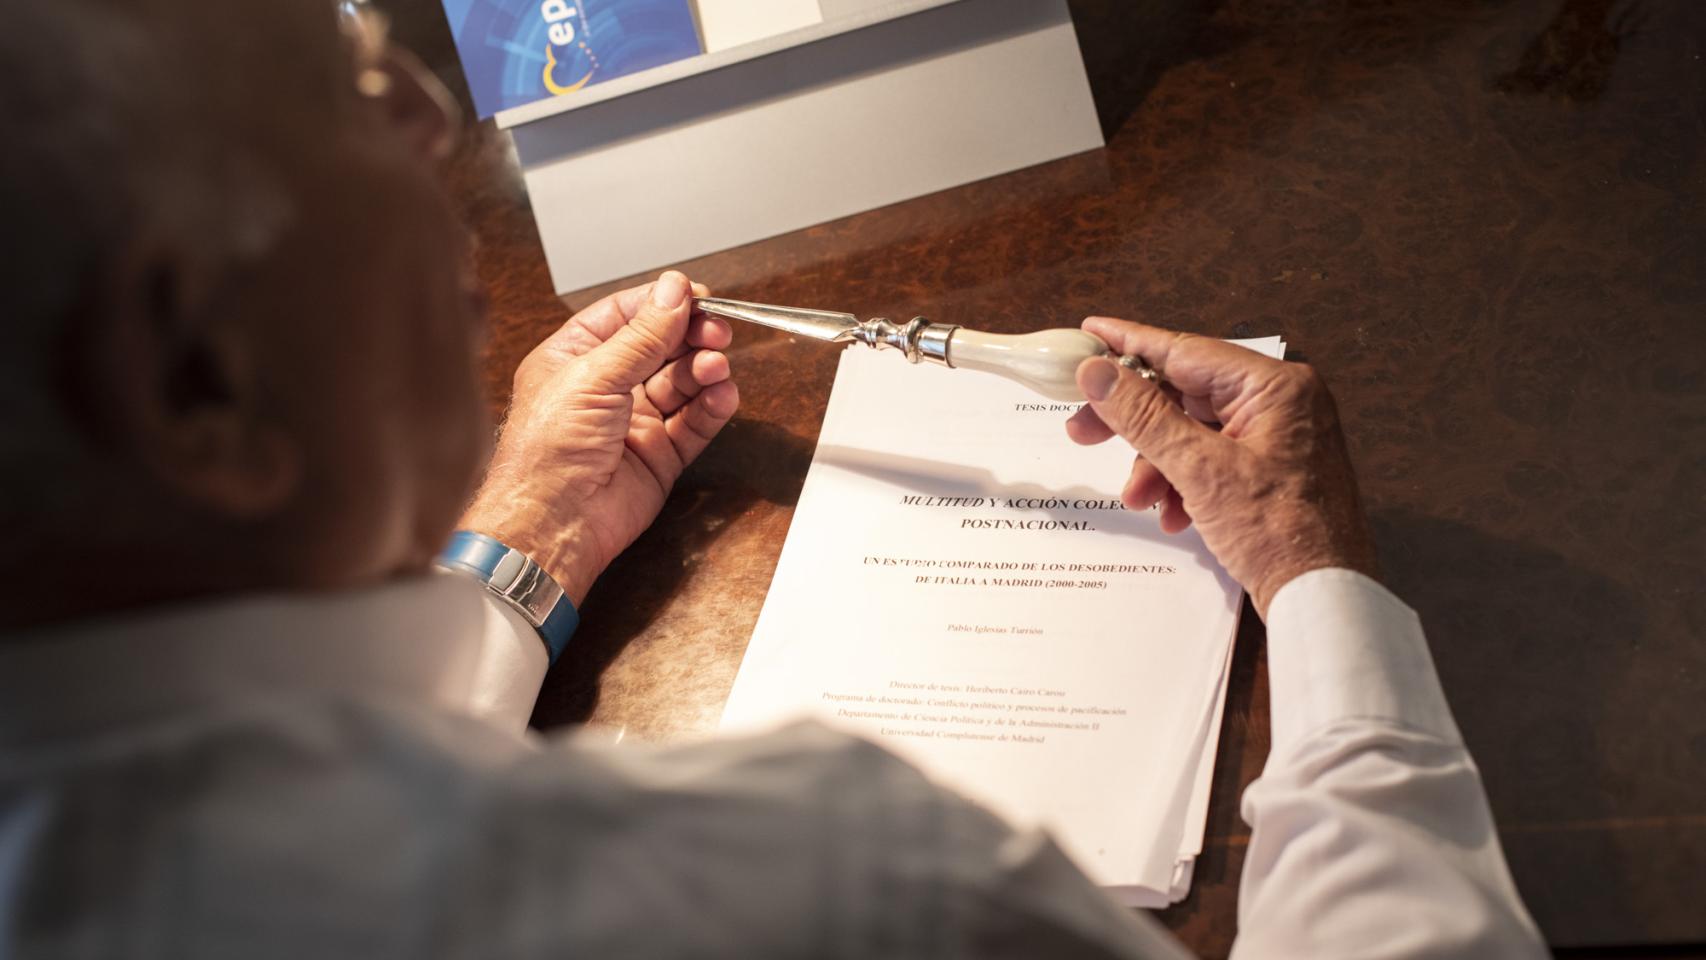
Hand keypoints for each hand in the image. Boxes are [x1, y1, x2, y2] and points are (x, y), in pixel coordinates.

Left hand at [460, 271, 737, 603]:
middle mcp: (606, 387)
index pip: (627, 316)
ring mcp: (634, 421)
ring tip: (716, 366)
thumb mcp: (593, 375)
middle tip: (717, 331)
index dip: (663, 304)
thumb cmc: (546, 452)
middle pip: (661, 347)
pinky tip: (722, 394)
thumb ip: (641, 335)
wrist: (553, 522)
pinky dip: (712, 407)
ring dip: (703, 370)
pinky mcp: (659, 455)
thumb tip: (673, 291)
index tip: (697, 295)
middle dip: (691, 336)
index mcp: (574, 357)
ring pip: (682, 384)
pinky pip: (694, 423)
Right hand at [1064, 318, 1375, 617]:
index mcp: (1274, 386)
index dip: (1129, 343)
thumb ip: (1143, 416)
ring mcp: (1277, 435)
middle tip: (1083, 430)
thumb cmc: (1281, 534)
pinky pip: (1212, 458)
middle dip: (1135, 422)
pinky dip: (1183, 481)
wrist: (1322, 597)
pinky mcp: (1270, 466)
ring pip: (1193, 430)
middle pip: (1184, 392)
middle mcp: (1280, 401)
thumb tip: (1097, 373)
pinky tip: (1172, 512)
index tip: (1088, 333)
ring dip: (1157, 462)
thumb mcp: (1199, 470)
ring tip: (1139, 496)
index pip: (1185, 350)